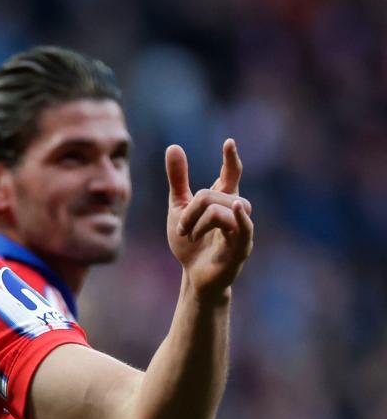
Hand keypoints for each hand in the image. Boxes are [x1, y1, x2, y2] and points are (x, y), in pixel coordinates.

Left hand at [165, 139, 253, 300]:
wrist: (192, 276)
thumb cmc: (190, 243)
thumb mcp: (178, 208)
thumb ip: (178, 180)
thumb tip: (173, 146)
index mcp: (221, 200)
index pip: (230, 175)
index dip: (230, 159)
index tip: (228, 142)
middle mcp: (235, 211)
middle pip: (212, 194)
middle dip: (190, 210)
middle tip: (182, 229)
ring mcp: (241, 228)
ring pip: (221, 208)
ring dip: (197, 222)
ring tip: (189, 236)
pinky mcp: (242, 246)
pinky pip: (244, 226)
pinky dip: (239, 216)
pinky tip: (238, 207)